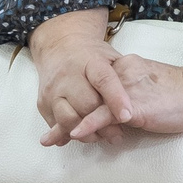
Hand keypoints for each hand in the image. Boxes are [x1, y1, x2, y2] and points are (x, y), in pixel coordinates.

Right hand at [30, 23, 131, 146]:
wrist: (60, 46)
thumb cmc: (91, 56)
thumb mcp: (110, 58)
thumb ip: (122, 77)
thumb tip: (139, 101)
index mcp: (90, 61)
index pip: (104, 79)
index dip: (116, 99)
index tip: (127, 116)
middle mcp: (68, 74)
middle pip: (86, 104)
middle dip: (103, 123)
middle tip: (118, 134)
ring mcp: (53, 90)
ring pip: (69, 119)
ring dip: (87, 133)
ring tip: (101, 137)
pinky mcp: (43, 103)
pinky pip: (56, 125)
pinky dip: (71, 134)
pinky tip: (84, 135)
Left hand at [61, 56, 182, 141]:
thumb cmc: (181, 94)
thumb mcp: (148, 89)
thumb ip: (128, 96)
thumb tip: (115, 117)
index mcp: (123, 68)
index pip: (92, 88)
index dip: (75, 105)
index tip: (58, 118)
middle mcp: (120, 74)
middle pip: (85, 97)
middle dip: (64, 117)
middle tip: (47, 136)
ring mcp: (126, 89)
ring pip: (90, 106)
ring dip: (68, 126)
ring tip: (50, 140)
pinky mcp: (135, 104)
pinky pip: (105, 115)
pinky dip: (89, 125)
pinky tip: (76, 134)